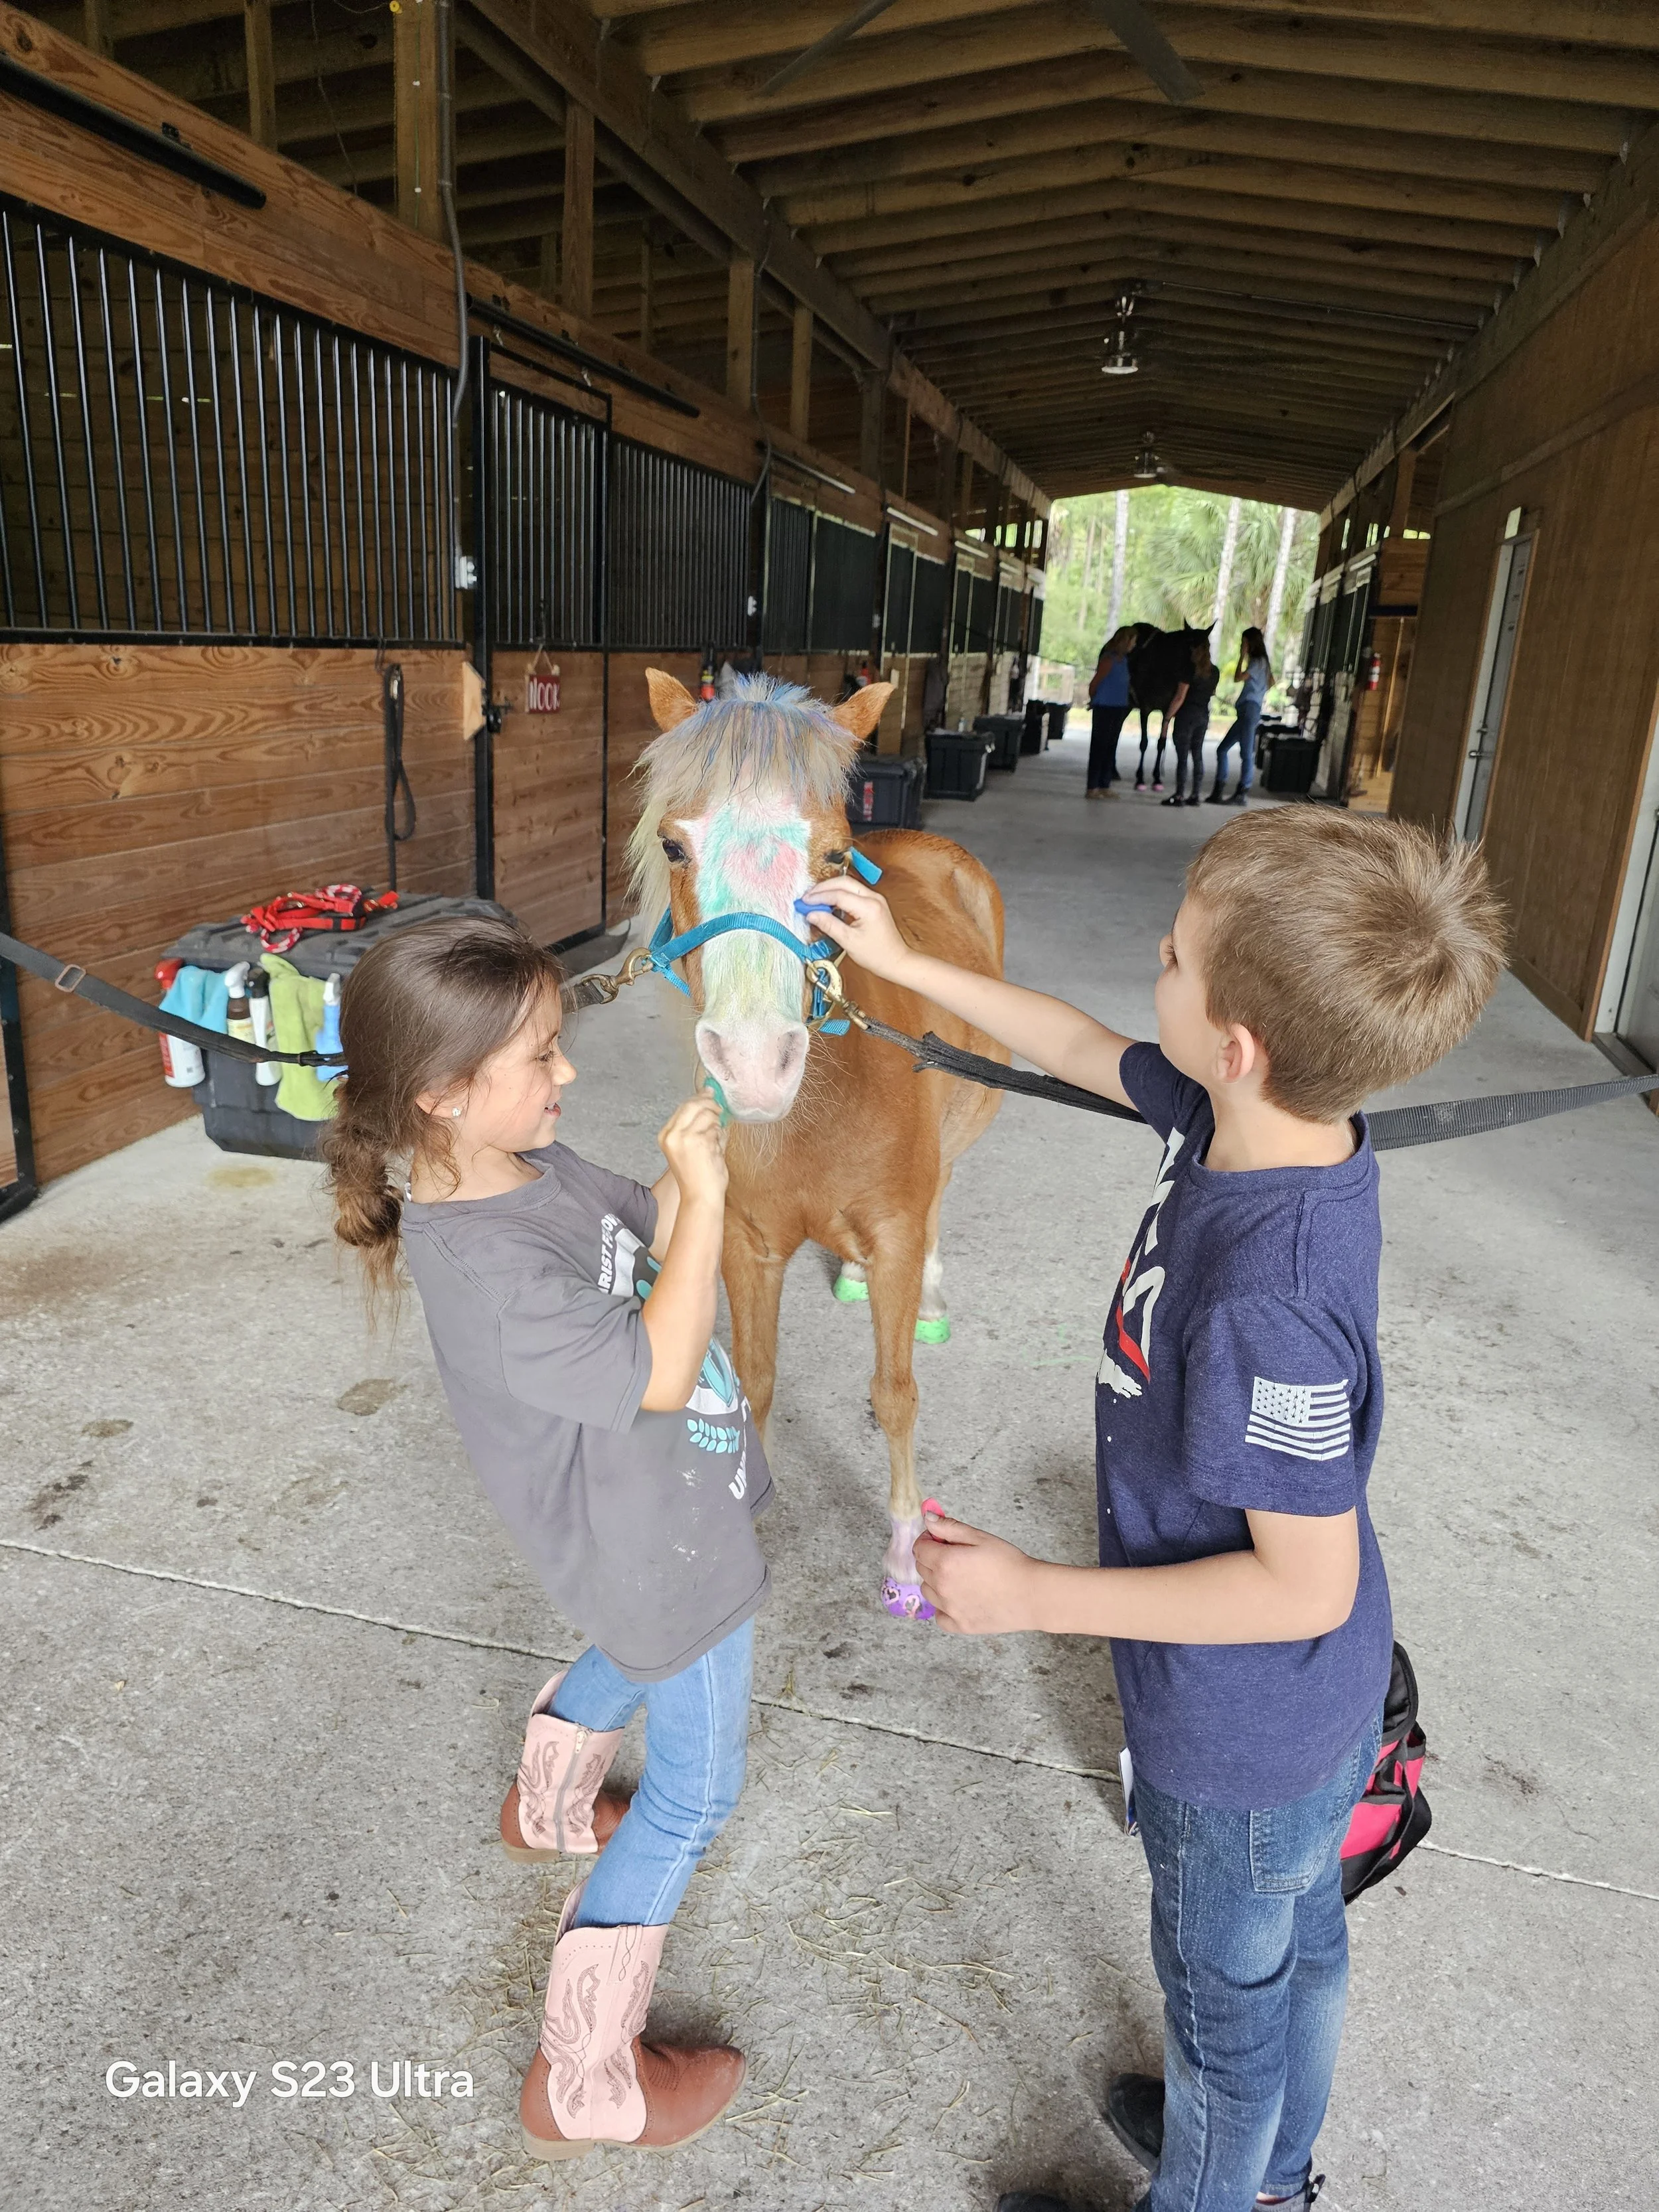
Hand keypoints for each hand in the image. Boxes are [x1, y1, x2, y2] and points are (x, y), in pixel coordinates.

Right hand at [657, 1095, 726, 1209]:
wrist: (700, 1196)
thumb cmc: (697, 1175)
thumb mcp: (689, 1146)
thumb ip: (697, 1123)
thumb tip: (710, 1098)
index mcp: (666, 1135)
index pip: (683, 1107)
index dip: (699, 1098)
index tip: (709, 1094)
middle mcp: (673, 1134)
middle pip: (694, 1104)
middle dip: (710, 1104)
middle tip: (720, 1109)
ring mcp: (686, 1137)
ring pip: (709, 1115)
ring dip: (718, 1125)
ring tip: (716, 1141)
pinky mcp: (701, 1141)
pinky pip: (717, 1129)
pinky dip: (721, 1137)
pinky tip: (717, 1150)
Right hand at [804, 879, 914, 982]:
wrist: (896, 961)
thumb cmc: (876, 955)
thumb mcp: (849, 942)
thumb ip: (829, 925)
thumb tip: (811, 914)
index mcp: (869, 907)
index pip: (838, 895)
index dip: (818, 897)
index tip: (804, 903)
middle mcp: (873, 898)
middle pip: (843, 882)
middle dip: (823, 888)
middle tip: (806, 898)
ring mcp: (875, 898)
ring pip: (848, 885)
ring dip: (830, 890)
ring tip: (814, 900)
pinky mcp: (873, 903)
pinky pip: (853, 892)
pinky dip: (839, 895)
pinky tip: (828, 904)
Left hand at [915, 1509, 1042, 1634]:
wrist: (1031, 1594)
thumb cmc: (1009, 1563)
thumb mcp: (980, 1537)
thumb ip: (950, 1527)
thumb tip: (927, 1518)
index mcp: (945, 1562)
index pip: (919, 1548)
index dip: (928, 1540)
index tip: (942, 1539)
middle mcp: (941, 1587)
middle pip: (922, 1568)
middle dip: (933, 1558)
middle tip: (956, 1556)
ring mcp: (949, 1609)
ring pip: (928, 1591)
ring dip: (936, 1582)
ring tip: (961, 1577)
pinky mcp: (959, 1626)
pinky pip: (939, 1615)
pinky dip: (944, 1607)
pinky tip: (959, 1599)